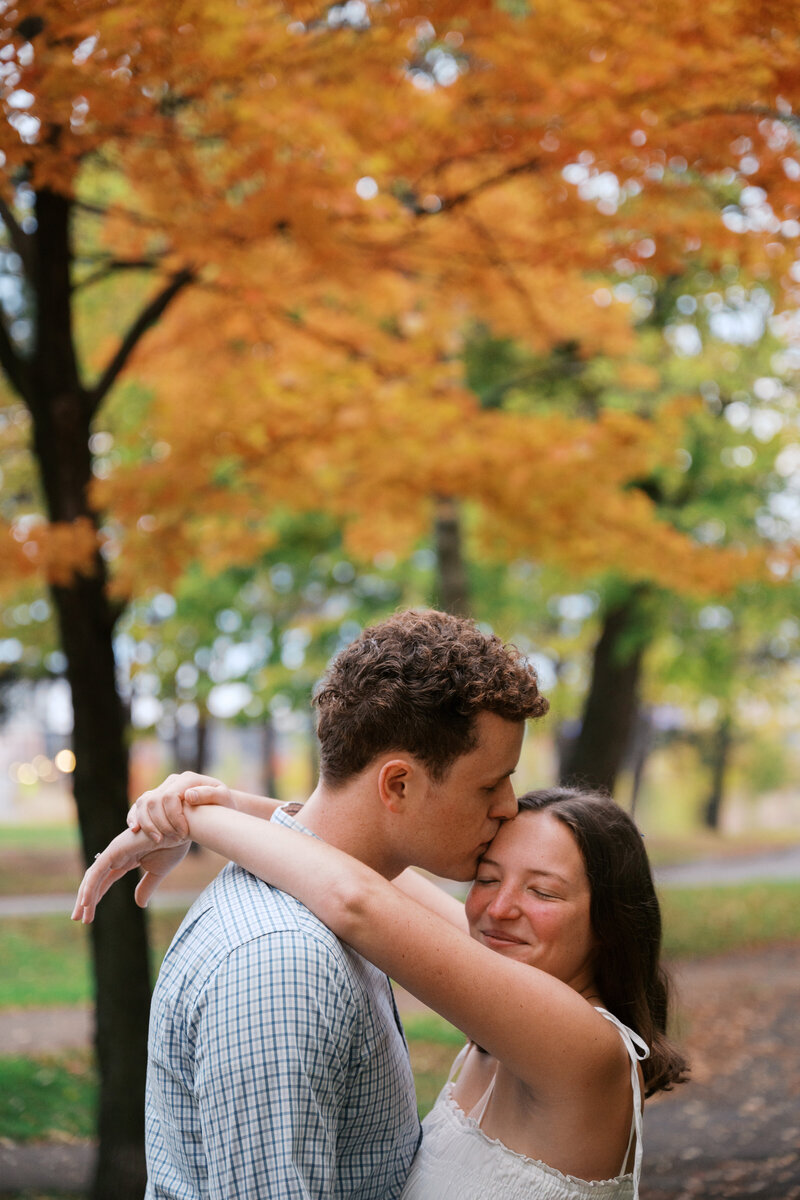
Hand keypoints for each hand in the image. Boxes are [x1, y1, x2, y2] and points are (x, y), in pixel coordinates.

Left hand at [72, 828, 190, 922]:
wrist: (182, 828)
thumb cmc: (173, 844)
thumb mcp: (158, 872)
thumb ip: (146, 887)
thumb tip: (139, 904)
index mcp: (126, 860)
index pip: (104, 881)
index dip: (95, 898)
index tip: (89, 917)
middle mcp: (117, 855)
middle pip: (94, 880)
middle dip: (85, 899)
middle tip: (77, 918)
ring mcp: (114, 852)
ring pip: (92, 877)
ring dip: (84, 897)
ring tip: (80, 915)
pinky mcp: (115, 850)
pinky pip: (97, 871)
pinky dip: (90, 886)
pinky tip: (86, 902)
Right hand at [127, 772, 234, 840]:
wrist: (219, 804)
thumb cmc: (223, 803)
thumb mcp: (223, 798)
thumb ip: (209, 794)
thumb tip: (189, 796)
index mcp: (187, 779)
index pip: (169, 797)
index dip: (173, 818)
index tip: (184, 834)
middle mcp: (172, 781)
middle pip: (154, 801)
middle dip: (161, 824)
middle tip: (174, 840)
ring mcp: (161, 789)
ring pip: (143, 803)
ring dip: (148, 824)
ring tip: (159, 840)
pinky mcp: (155, 799)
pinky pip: (138, 806)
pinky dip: (134, 817)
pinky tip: (136, 830)